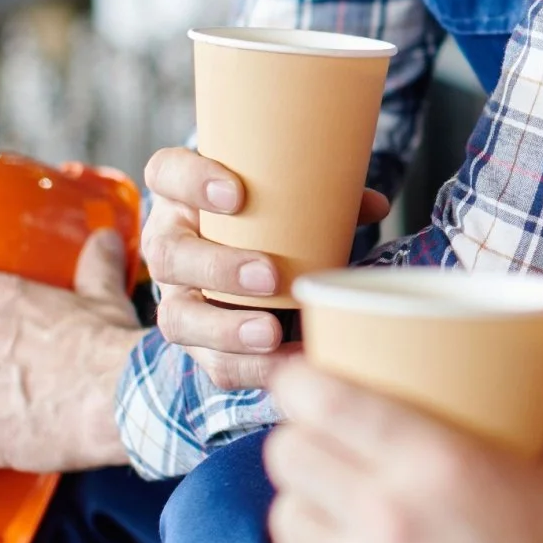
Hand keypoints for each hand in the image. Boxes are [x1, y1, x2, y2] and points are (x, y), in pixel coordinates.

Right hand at [139, 147, 389, 391]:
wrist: (238, 258)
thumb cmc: (262, 216)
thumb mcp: (281, 197)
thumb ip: (323, 197)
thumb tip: (375, 205)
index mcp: (180, 194)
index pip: (166, 174)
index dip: (191, 182)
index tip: (236, 195)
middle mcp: (168, 244)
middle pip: (168, 256)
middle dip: (218, 268)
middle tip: (270, 275)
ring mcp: (175, 296)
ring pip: (178, 317)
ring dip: (226, 329)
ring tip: (271, 333)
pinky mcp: (196, 341)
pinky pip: (211, 362)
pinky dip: (250, 368)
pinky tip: (285, 364)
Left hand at [264, 358, 542, 542]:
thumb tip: (534, 360)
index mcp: (434, 463)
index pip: (316, 399)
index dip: (299, 379)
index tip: (305, 376)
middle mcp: (382, 519)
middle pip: (287, 454)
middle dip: (302, 438)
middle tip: (330, 442)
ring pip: (285, 520)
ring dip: (307, 504)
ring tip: (339, 506)